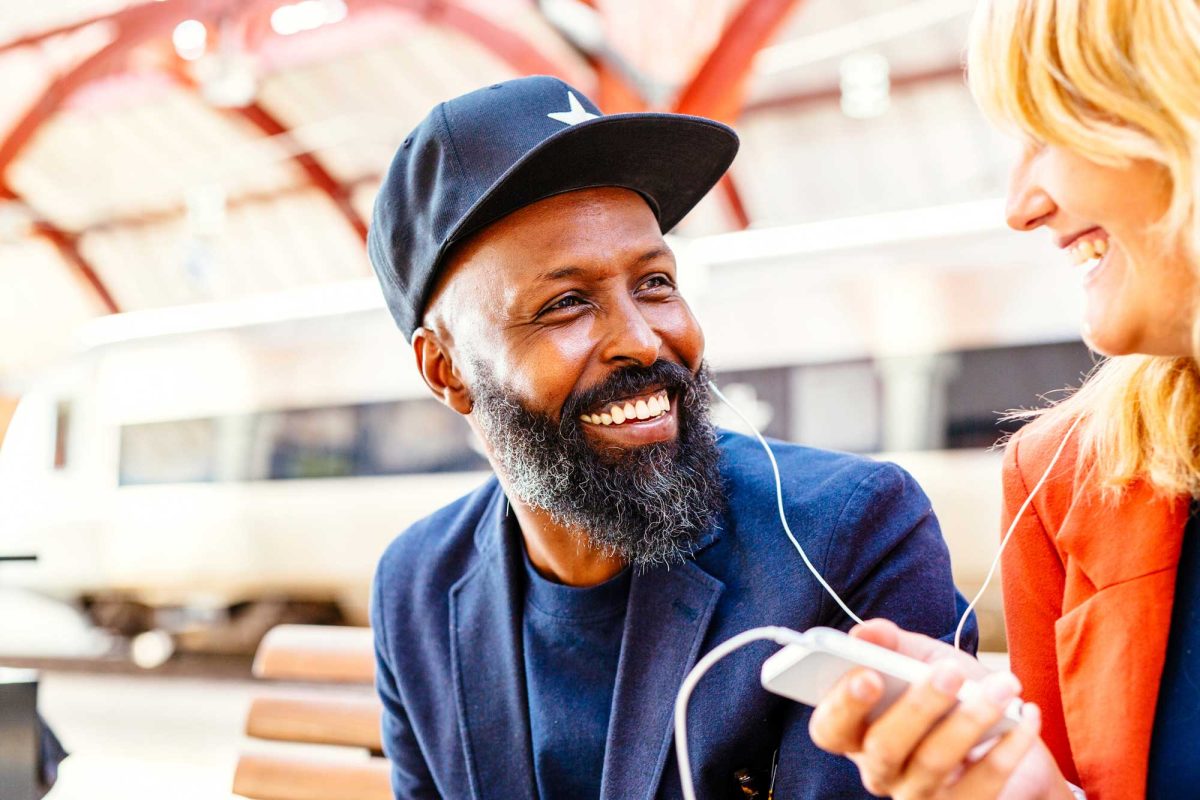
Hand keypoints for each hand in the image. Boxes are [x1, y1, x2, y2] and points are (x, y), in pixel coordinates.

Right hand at [808, 619, 1071, 799]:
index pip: (830, 729)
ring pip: (934, 764)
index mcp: (856, 732)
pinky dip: (1009, 749)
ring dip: (971, 719)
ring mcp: (919, 796)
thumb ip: (892, 644)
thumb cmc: (952, 694)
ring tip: (1004, 685)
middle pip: (883, 747)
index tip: (869, 674)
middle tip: (950, 672)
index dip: (843, 705)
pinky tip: (1027, 717)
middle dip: (917, 707)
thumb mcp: (921, 660)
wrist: (1004, 737)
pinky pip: (983, 784)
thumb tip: (865, 632)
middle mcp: (879, 770)